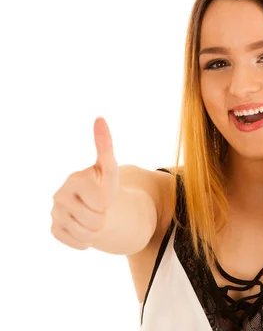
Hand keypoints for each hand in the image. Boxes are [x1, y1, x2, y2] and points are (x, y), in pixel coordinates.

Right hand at [50, 117, 119, 249]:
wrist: (98, 206)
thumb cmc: (105, 185)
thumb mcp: (109, 168)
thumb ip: (105, 145)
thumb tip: (99, 118)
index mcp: (74, 179)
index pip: (101, 201)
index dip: (109, 200)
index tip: (105, 192)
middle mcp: (60, 195)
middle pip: (96, 220)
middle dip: (104, 216)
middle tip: (101, 207)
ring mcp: (55, 213)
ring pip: (88, 234)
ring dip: (97, 229)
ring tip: (94, 216)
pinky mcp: (55, 230)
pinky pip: (79, 243)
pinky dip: (87, 240)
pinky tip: (85, 227)